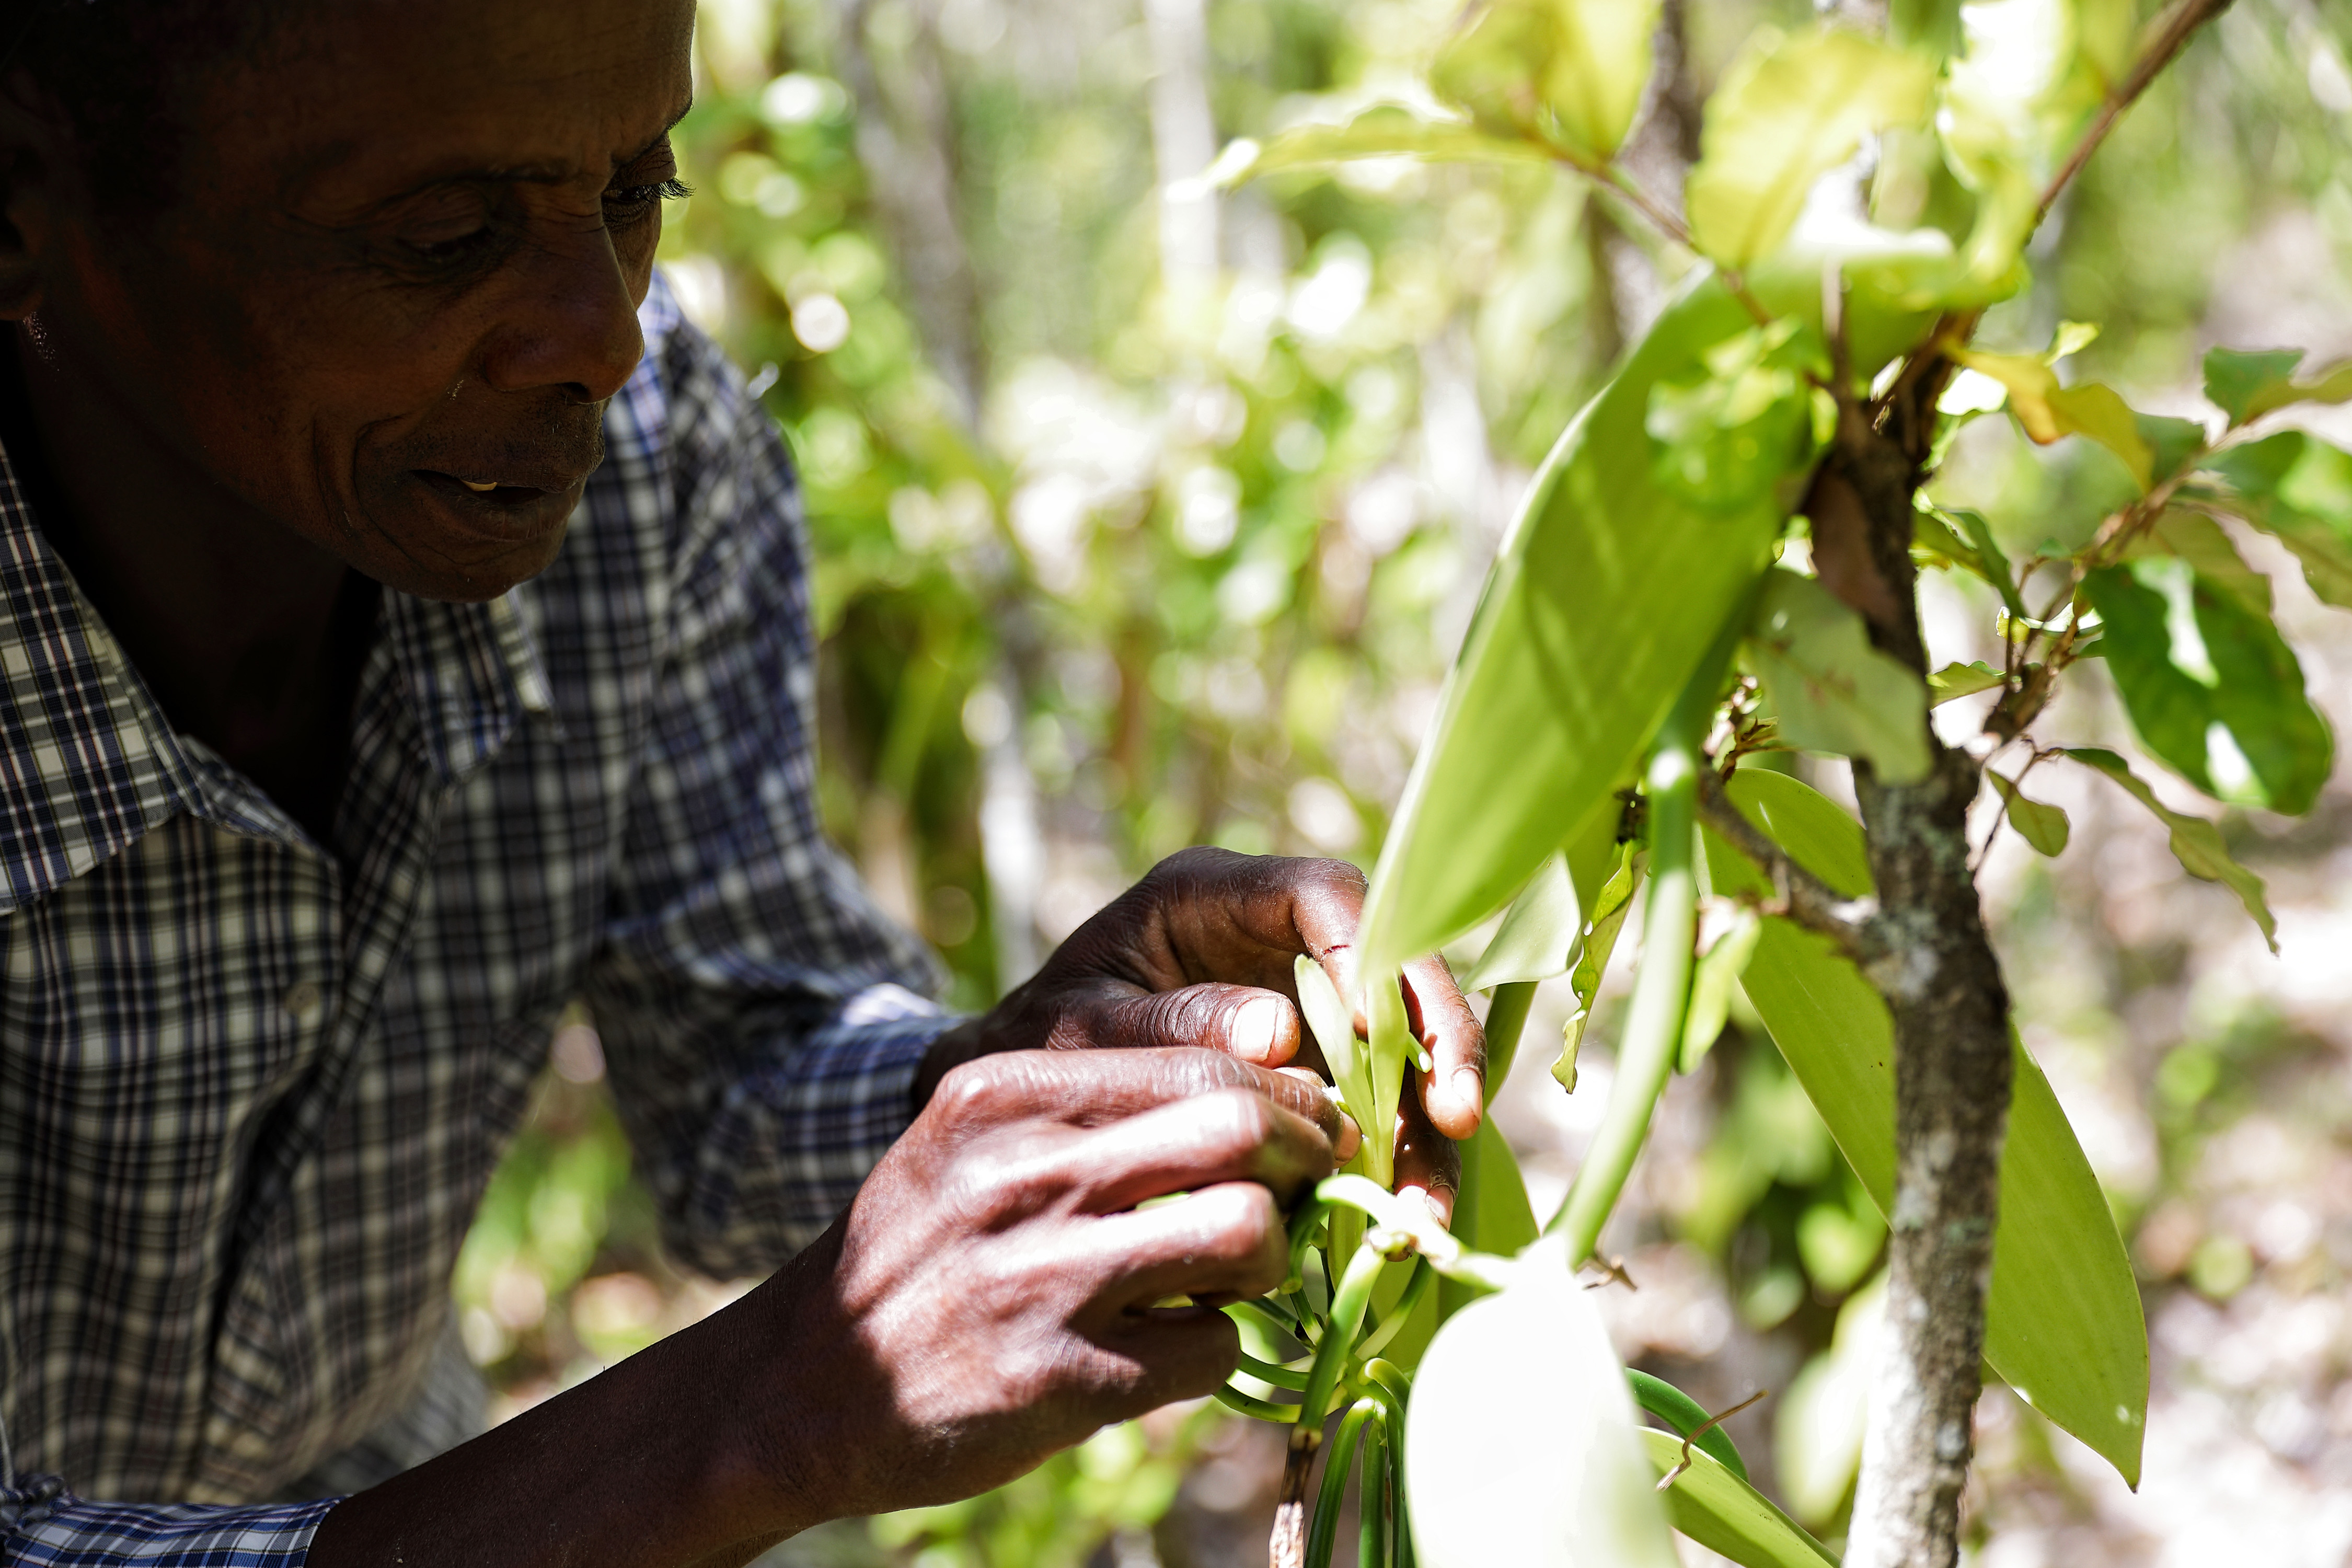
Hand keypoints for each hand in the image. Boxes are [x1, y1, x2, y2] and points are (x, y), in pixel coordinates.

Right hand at [760, 1048, 1350, 1516]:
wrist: (794, 1388)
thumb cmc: (913, 1252)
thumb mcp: (968, 1143)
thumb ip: (1086, 1111)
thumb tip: (1250, 1099)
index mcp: (1005, 1094)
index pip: (1197, 1059)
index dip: (1280, 1095)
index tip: (1302, 1124)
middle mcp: (1025, 1172)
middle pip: (1238, 1128)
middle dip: (1303, 1157)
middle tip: (1309, 1186)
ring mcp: (1044, 1278)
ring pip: (1244, 1231)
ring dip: (1270, 1256)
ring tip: (1239, 1273)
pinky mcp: (1063, 1378)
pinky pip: (1210, 1346)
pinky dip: (1216, 1346)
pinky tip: (1176, 1343)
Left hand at [916, 847, 1483, 1218]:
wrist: (1011, 1092)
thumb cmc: (1034, 1042)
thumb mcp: (1079, 1029)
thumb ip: (1169, 1026)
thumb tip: (1282, 1034)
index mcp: (1211, 894)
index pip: (1322, 894)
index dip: (1365, 954)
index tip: (1375, 1032)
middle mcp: (1279, 938)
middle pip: (1394, 967)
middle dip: (1435, 1041)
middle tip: (1455, 1117)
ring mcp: (1311, 1007)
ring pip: (1404, 1048)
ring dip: (1428, 1124)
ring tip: (1427, 1207)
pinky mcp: (1322, 1072)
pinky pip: (1383, 1107)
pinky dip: (1400, 1160)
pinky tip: (1410, 1218)